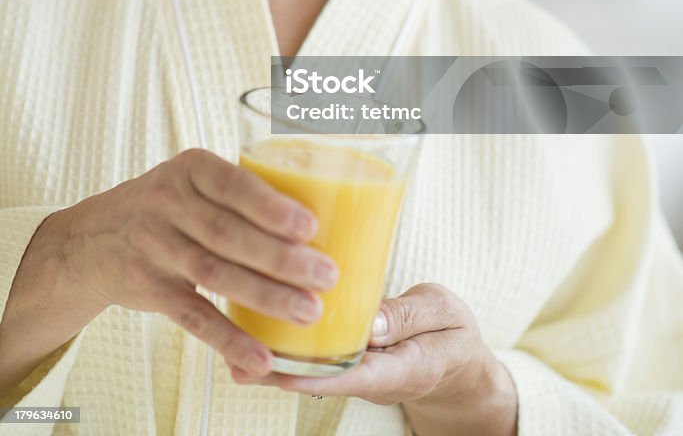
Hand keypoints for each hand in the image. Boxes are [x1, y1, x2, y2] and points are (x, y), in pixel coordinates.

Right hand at [60, 148, 338, 375]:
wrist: (95, 237)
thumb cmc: (170, 204)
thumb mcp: (194, 179)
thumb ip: (240, 191)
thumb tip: (322, 214)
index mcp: (190, 168)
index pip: (233, 185)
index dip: (271, 207)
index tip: (311, 227)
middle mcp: (168, 203)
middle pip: (230, 235)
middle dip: (282, 258)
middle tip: (326, 276)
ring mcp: (156, 247)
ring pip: (216, 275)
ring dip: (266, 296)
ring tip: (308, 311)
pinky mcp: (150, 289)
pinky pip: (194, 316)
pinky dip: (229, 338)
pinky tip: (261, 355)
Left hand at [231, 283, 516, 434]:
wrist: (458, 361)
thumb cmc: (452, 332)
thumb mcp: (445, 314)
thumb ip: (409, 316)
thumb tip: (369, 322)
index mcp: (401, 370)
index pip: (352, 378)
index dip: (311, 375)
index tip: (276, 368)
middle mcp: (372, 378)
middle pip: (319, 381)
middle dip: (276, 372)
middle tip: (234, 360)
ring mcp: (358, 373)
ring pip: (311, 371)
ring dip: (274, 360)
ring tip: (229, 349)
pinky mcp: (350, 361)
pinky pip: (317, 357)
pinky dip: (288, 346)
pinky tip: (257, 328)